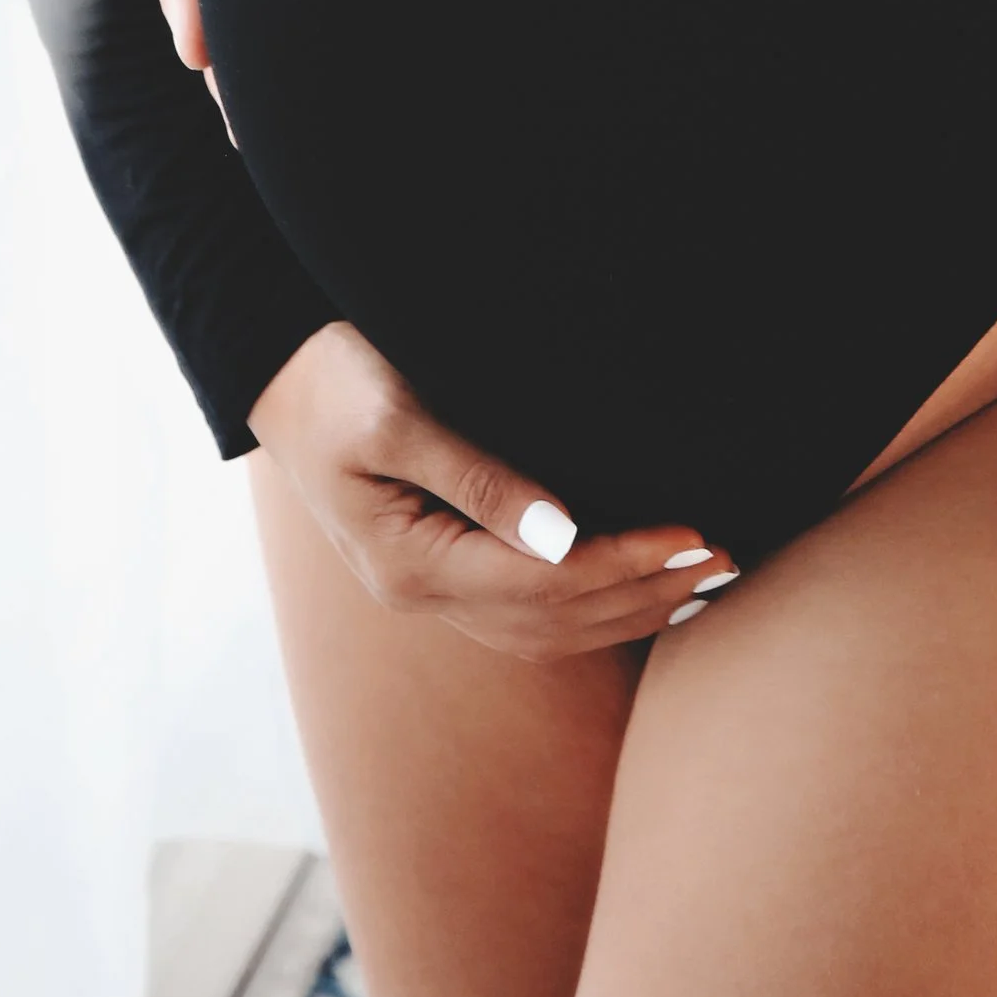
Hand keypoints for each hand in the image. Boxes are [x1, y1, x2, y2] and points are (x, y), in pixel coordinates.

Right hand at [248, 321, 734, 655]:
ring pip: (544, 629)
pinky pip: (526, 612)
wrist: (272, 368)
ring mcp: (425, 590)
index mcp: (408, 564)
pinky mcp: (436, 568)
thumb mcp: (396, 416)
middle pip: (553, 620)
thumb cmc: (331, 377)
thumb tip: (565, 537)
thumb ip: (479, 478)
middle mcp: (419, 594)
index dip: (626, 563)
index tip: (694, 533)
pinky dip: (590, 606)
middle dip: (644, 591)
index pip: (543, 584)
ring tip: (701, 579)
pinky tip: (635, 587)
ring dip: (627, 607)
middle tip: (725, 559)